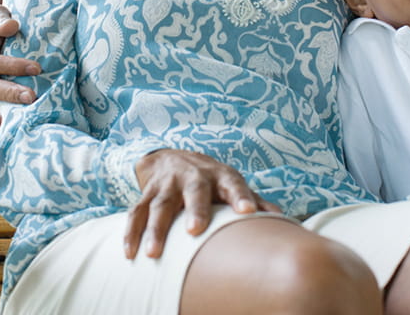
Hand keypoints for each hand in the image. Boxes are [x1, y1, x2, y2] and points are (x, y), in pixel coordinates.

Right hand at [124, 149, 279, 259]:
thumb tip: (279, 218)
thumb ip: (253, 200)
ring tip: (153, 253)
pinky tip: (129, 253)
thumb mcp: (232, 184)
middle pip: (194, 191)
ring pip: (159, 204)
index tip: (247, 212)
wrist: (172, 157)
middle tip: (194, 230)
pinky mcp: (147, 193)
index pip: (233, 184)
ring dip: (155, 229)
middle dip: (194, 209)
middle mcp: (193, 177)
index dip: (240, 196)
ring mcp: (167, 184)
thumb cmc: (211, 180)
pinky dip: (131, 232)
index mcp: (220, 176)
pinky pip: (136, 212)